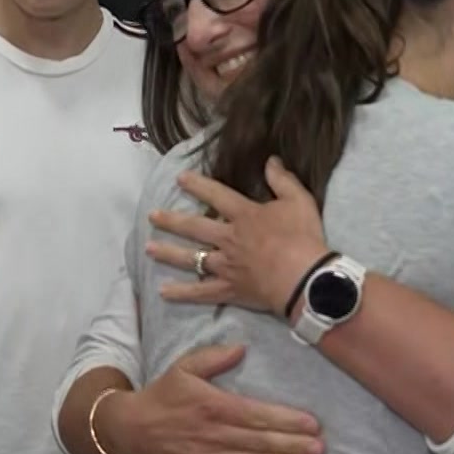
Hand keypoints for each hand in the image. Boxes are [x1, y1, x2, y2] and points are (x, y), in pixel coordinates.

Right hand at [98, 345, 323, 453]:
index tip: (313, 423)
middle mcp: (214, 435)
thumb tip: (241, 348)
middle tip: (320, 447)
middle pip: (261, 442)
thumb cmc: (163, 395)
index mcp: (213, 406)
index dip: (287, 421)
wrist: (133, 430)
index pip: (258, 415)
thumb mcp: (183, 368)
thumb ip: (213, 358)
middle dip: (294, 445)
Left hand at [147, 158, 329, 315]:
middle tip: (152, 216)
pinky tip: (163, 292)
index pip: (217, 195)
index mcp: (244, 216)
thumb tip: (271, 160)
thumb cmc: (303, 238)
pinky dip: (182, 293)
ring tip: (148, 248)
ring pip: (191, 258)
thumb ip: (283, 180)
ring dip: (168, 253)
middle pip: (194, 228)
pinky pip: (201, 292)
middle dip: (171, 221)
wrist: (305, 278)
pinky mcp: (229, 289)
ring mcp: (226, 265)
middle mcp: (228, 239)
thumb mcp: (298, 201)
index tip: (180, 179)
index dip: (198, 185)